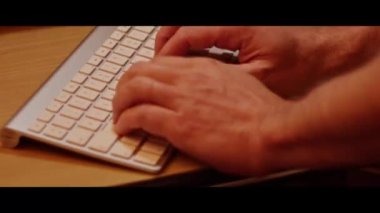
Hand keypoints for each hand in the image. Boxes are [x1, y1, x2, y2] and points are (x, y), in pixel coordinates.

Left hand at [113, 57, 292, 174]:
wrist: (273, 131)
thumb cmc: (262, 114)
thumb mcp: (238, 85)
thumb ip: (215, 84)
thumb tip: (202, 93)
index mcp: (202, 68)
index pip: (160, 63)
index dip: (143, 74)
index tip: (139, 86)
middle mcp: (188, 79)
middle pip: (140, 71)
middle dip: (124, 85)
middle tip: (121, 99)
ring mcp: (181, 100)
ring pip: (133, 89)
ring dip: (119, 102)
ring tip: (117, 115)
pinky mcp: (178, 124)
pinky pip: (139, 116)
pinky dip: (125, 121)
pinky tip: (123, 128)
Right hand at [156, 26, 379, 96]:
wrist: (321, 54)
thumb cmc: (296, 65)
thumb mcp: (258, 78)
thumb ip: (224, 77)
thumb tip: (195, 85)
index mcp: (234, 27)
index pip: (187, 33)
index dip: (168, 52)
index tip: (158, 70)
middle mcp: (230, 21)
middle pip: (182, 22)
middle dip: (164, 42)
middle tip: (155, 66)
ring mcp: (230, 24)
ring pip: (189, 25)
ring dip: (174, 42)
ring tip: (166, 64)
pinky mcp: (234, 29)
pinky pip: (201, 32)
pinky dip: (187, 43)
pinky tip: (186, 60)